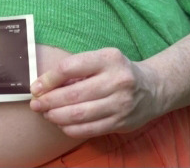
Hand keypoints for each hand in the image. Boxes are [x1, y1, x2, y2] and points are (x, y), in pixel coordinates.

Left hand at [29, 48, 162, 138]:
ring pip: (79, 115)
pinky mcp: (121, 122)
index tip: (36, 87)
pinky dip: (69, 128)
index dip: (48, 79)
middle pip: (73, 94)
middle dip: (48, 101)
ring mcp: (121, 104)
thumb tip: (42, 85)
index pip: (70, 68)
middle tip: (35, 104)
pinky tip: (61, 123)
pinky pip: (88, 129)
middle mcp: (118, 81)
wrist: (153, 88)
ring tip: (46, 114)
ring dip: (56, 116)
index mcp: (109, 59)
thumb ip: (75, 69)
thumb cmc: (116, 71)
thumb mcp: (100, 59)